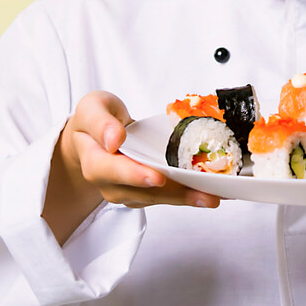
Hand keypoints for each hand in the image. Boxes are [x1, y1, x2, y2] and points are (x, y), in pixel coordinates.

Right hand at [43, 91, 220, 242]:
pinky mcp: (144, 193)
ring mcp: (128, 191)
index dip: (136, 175)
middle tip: (204, 194)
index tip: (158, 177)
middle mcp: (111, 183)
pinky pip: (166, 195)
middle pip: (144, 192)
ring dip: (187, 198)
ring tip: (214, 196)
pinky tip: (210, 191)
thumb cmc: (95, 121)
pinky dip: (187, 194)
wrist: (91, 139)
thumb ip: (100, 122)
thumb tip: (114, 138)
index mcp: (95, 161)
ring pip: (159, 198)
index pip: (114, 171)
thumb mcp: (92, 108)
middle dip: (175, 193)